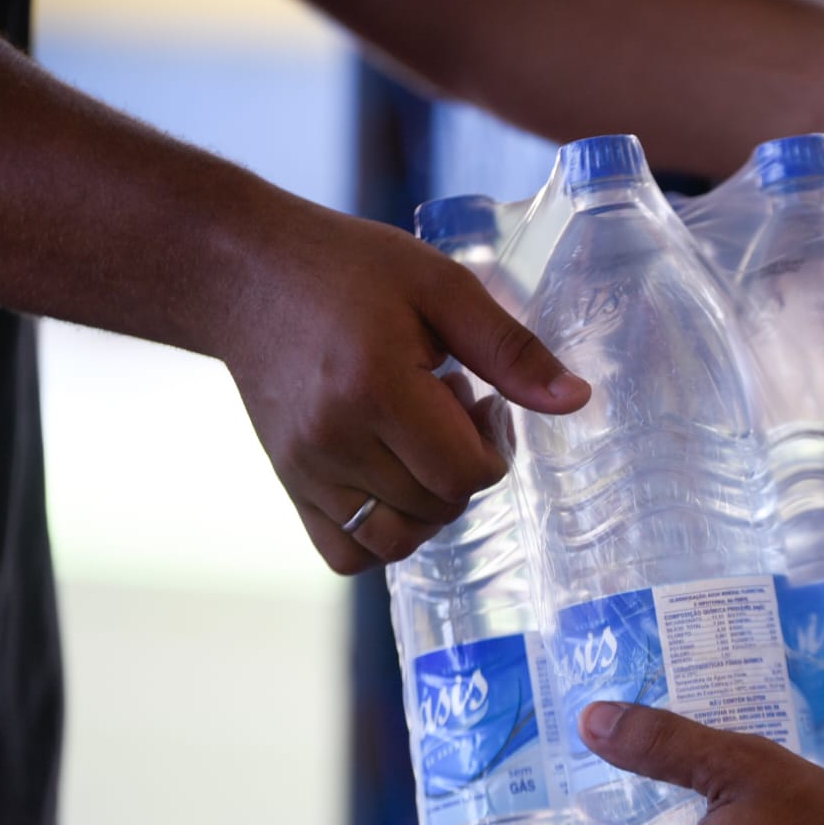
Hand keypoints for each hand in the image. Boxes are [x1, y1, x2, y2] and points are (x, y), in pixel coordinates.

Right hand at [218, 201, 588, 573]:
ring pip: (396, 542)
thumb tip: (576, 401)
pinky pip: (347, 554)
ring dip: (430, 507)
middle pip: (438, 507)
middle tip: (448, 407)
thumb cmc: (349, 269)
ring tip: (419, 445)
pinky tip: (392, 480)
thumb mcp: (441, 285)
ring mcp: (305, 471)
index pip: (464, 474)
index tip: (480, 401)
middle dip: (463, 468)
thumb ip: (511, 348)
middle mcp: (335, 440)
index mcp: (376, 387)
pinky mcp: (288, 485)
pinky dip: (383, 534)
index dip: (492, 448)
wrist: (247, 275)